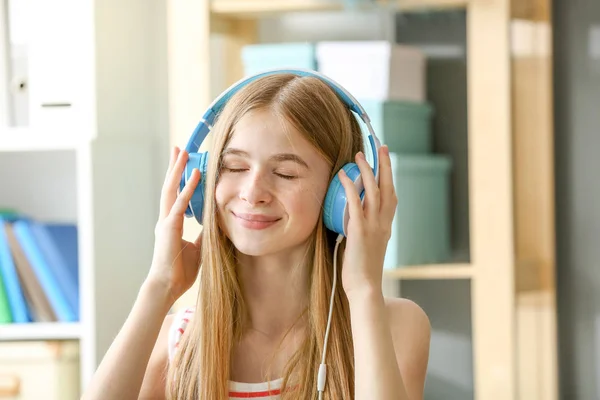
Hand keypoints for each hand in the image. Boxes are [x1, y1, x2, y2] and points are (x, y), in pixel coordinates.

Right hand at [147, 146, 202, 302]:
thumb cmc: (180, 270)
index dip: (179, 179)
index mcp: (171, 223)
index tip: (185, 164)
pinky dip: (187, 188)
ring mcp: (166, 222)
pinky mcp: (169, 228)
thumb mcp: (198, 247)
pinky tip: (194, 175)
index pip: (175, 195)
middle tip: (178, 149)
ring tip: (183, 153)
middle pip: (169, 187)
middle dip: (174, 167)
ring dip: (177, 170)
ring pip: (171, 190)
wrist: (167, 286)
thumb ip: (204, 233)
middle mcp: (166, 219)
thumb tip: (215, 222)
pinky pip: (179, 204)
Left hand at [338, 145, 396, 298]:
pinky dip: (351, 187)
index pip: (392, 196)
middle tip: (380, 147)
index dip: (389, 177)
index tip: (385, 161)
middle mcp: (383, 223)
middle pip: (387, 187)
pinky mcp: (359, 230)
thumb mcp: (366, 246)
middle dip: (384, 165)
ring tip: (358, 156)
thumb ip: (361, 230)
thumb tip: (351, 218)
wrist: (364, 288)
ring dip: (366, 170)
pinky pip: (356, 203)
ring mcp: (373, 226)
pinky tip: (344, 176)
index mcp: (386, 226)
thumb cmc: (362, 271)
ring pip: (374, 191)